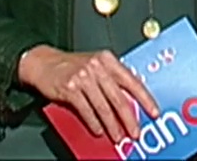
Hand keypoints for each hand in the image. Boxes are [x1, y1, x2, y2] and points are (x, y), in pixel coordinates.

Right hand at [20, 46, 160, 143]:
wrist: (43, 62)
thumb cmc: (71, 65)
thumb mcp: (95, 64)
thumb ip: (112, 78)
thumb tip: (131, 100)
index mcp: (108, 60)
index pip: (132, 81)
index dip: (145, 98)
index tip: (153, 111)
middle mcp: (97, 66)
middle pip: (119, 98)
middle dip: (129, 118)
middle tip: (135, 131)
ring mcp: (83, 77)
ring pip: (104, 107)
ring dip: (112, 125)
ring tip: (117, 136)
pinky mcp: (70, 88)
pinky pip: (86, 110)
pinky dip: (94, 122)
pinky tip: (98, 130)